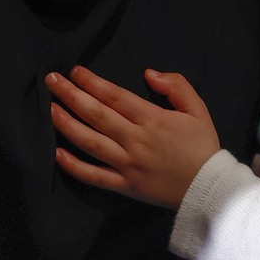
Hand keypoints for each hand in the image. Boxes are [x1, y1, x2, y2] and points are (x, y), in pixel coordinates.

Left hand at [49, 67, 222, 209]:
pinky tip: (57, 153)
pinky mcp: (124, 185)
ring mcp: (127, 164)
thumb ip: (177, 86)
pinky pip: (94, 176)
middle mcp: (135, 140)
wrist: (209, 188)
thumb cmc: (202, 147)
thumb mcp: (198, 110)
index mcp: (152, 119)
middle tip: (51, 81)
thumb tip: (149, 73)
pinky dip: (74, 166)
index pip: (115, 96)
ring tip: (50, 109)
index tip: (75, 71)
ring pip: (90, 142)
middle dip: (71, 95)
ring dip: (67, 124)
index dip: (92, 82)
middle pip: (96, 114)